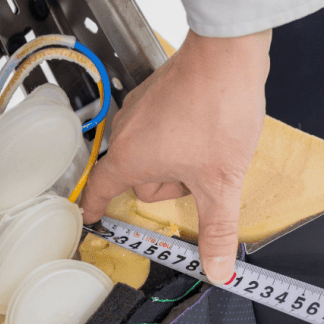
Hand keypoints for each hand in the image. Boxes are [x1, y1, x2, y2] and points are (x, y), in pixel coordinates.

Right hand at [81, 28, 270, 283]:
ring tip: (210, 148)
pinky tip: (209, 128)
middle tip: (204, 175)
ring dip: (180, 159)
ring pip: (154, 151)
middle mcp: (127, 130)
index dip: (98, 208)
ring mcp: (141, 106)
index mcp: (130, 157)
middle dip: (173, 183)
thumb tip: (217, 270)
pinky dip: (184, 135)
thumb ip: (218, 229)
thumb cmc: (218, 111)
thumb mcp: (222, 182)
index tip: (93, 219)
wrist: (231, 54)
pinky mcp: (159, 90)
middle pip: (141, 176)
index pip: (103, 191)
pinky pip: (164, 127)